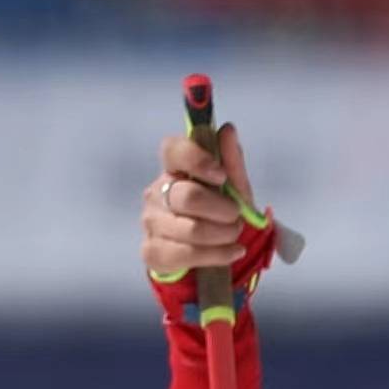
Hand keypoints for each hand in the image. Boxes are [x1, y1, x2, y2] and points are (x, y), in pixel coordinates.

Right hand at [141, 121, 272, 297]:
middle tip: (236, 217)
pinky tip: (231, 252)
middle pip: (188, 197)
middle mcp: (156, 192)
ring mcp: (151, 222)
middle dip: (222, 210)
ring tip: (235, 235)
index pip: (172, 150)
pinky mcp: (152, 251)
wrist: (215, 258)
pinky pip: (186, 254)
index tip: (221, 176)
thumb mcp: (235, 192)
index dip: (196, 160)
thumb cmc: (221, 218)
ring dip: (223, 235)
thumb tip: (227, 129)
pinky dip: (217, 255)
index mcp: (174, 170)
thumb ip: (232, 164)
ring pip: (190, 229)